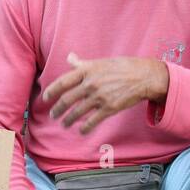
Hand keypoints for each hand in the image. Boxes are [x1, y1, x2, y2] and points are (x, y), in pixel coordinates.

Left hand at [42, 53, 168, 133]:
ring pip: (77, 112)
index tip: (45, 98)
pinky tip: (81, 131)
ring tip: (64, 124)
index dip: (51, 91)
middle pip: (66, 100)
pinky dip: (85, 128)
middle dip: (57, 110)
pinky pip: (92, 121)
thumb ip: (82, 63)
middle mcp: (90, 84)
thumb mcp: (100, 62)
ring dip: (68, 120)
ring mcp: (99, 97)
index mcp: (86, 70)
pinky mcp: (109, 108)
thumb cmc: (122, 67)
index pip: (62, 82)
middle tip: (53, 115)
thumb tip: (69, 57)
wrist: (144, 76)